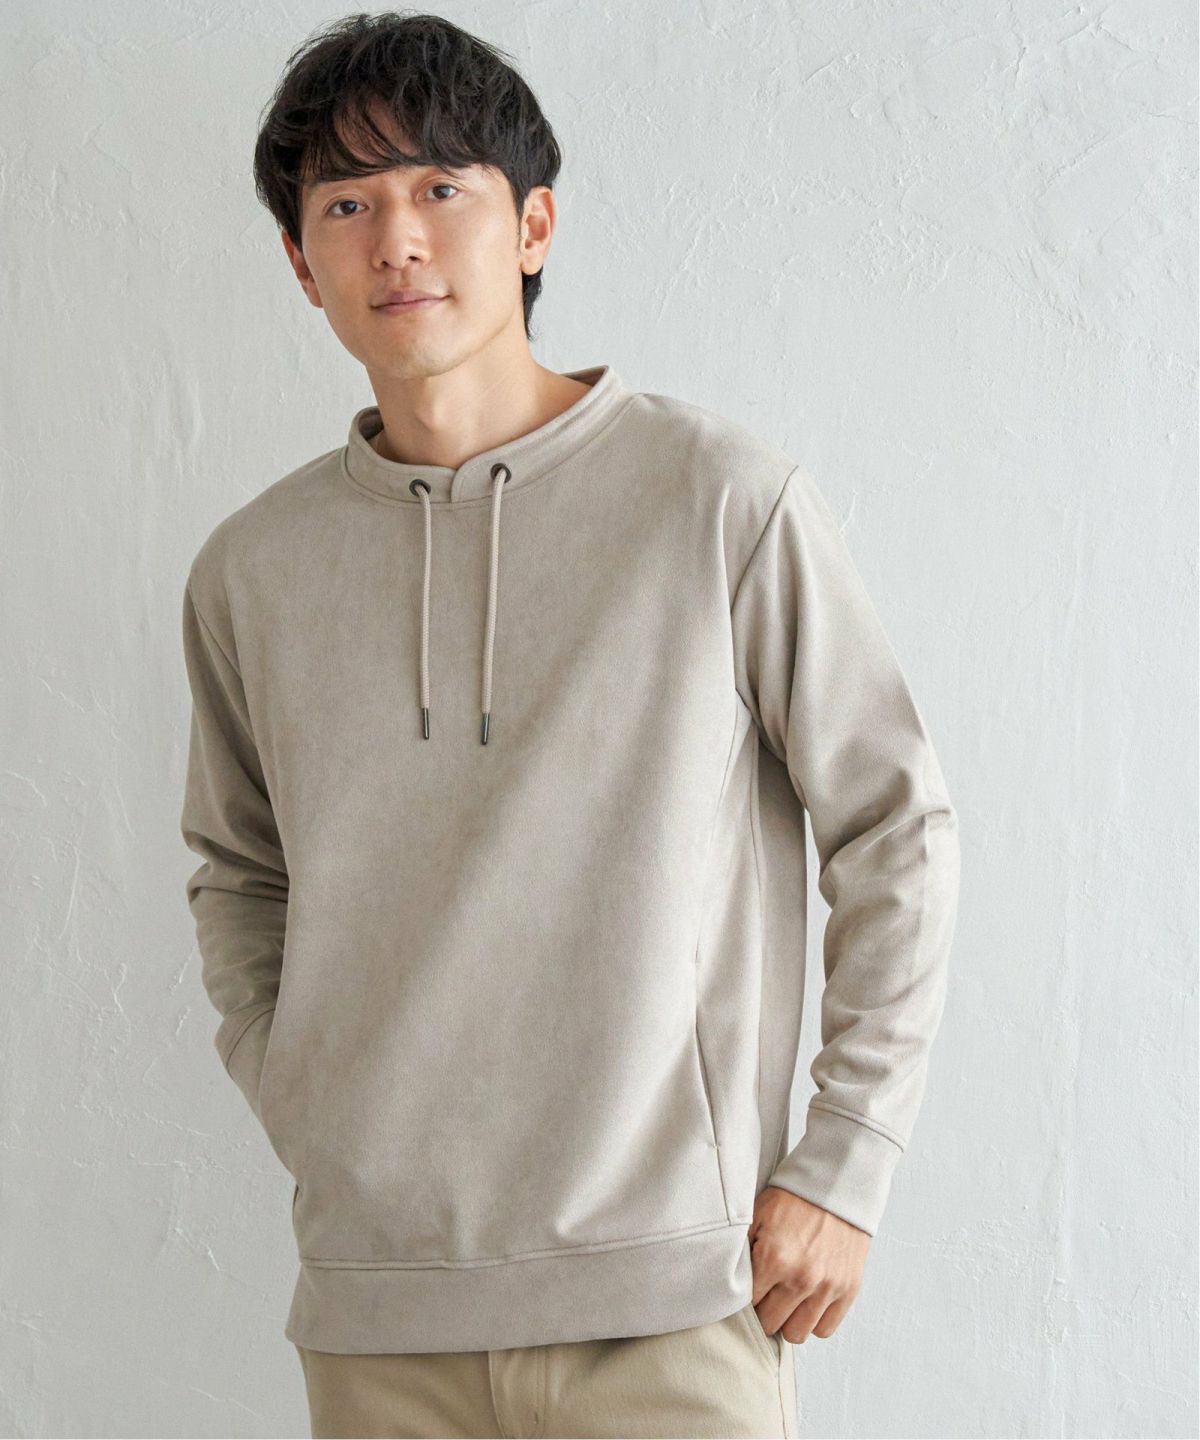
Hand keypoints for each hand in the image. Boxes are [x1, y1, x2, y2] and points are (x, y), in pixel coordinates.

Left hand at [747, 1185, 870, 1342]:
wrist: (837, 1185)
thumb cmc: (794, 1199)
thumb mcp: (758, 1215)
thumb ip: (742, 1250)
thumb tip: (728, 1281)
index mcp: (774, 1258)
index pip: (748, 1305)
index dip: (745, 1300)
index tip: (748, 1291)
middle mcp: (801, 1278)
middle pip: (770, 1324)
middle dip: (765, 1312)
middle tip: (766, 1295)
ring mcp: (827, 1287)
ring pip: (797, 1334)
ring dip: (788, 1320)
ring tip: (787, 1301)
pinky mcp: (848, 1290)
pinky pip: (825, 1329)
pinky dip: (814, 1321)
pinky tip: (808, 1302)